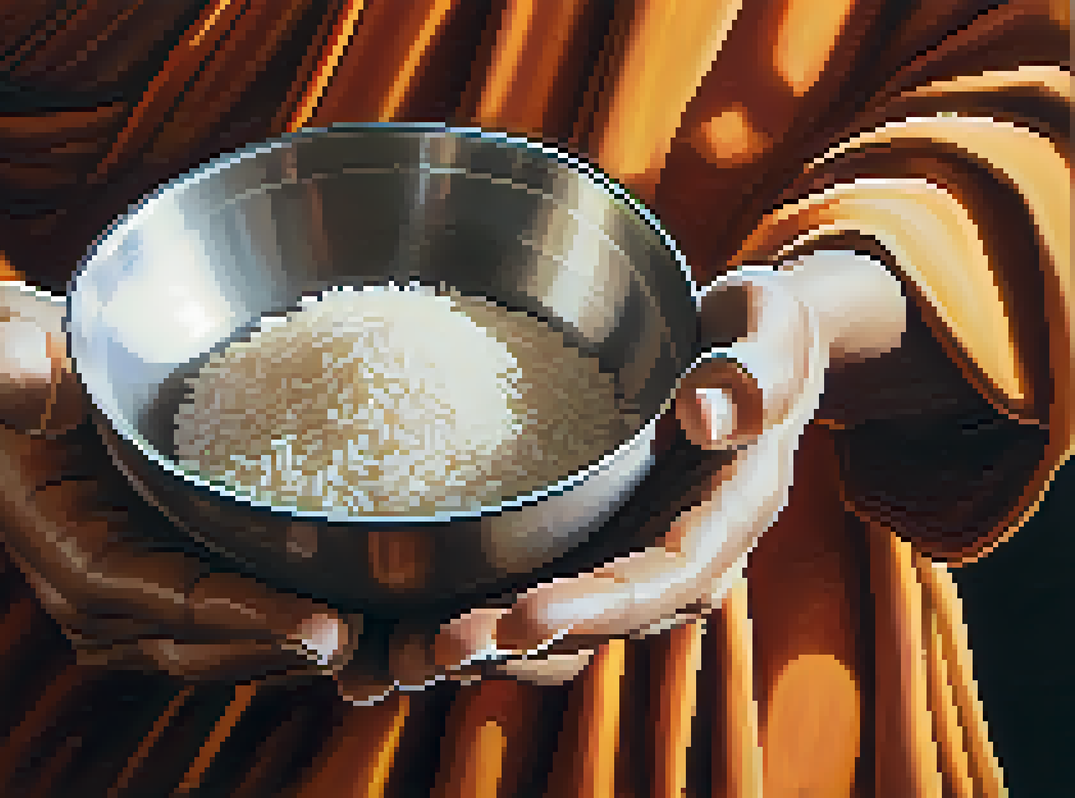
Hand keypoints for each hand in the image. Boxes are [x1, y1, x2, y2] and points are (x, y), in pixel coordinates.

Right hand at [0, 223, 356, 683]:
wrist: (20, 385)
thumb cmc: (13, 366)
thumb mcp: (3, 352)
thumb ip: (9, 368)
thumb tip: (22, 373)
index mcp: (62, 553)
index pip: (160, 600)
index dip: (241, 616)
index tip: (319, 625)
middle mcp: (100, 599)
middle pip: (207, 645)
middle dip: (290, 647)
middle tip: (376, 637)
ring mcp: (141, 602)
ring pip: (232, 646)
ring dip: (304, 647)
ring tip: (389, 634)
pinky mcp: (174, 584)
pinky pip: (241, 617)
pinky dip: (298, 617)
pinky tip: (367, 601)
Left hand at [337, 251, 906, 701]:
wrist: (741, 351)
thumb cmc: (760, 333)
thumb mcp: (771, 332)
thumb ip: (754, 372)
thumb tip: (705, 412)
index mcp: (727, 518)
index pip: (664, 578)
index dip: (597, 605)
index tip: (528, 616)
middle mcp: (675, 557)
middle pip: (595, 624)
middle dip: (515, 644)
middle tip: (434, 649)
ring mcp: (624, 556)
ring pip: (555, 628)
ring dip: (480, 647)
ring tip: (398, 655)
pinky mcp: (583, 545)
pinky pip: (527, 592)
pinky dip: (467, 611)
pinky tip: (394, 624)